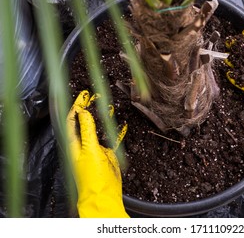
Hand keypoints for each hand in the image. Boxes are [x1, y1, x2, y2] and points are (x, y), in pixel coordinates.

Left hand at [67, 90, 128, 216]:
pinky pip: (114, 139)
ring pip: (100, 128)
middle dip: (89, 108)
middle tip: (96, 96)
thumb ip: (87, 130)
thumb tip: (83, 111)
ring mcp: (96, 149)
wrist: (104, 194)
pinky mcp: (108, 154)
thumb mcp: (89, 149)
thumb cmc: (92, 176)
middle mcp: (84, 144)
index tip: (84, 95)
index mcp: (75, 143)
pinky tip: (123, 124)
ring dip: (104, 117)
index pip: (73, 119)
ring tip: (109, 105)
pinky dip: (118, 131)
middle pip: (86, 121)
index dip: (77, 106)